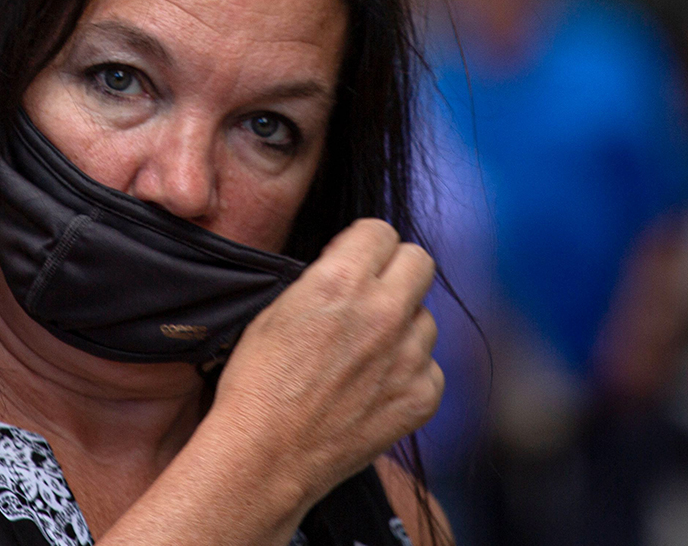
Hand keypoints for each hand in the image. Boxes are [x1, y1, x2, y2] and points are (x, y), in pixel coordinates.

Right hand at [207, 219, 442, 502]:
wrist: (265, 457)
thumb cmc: (258, 383)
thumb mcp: (277, 309)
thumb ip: (325, 279)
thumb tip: (352, 266)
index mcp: (341, 281)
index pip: (382, 231)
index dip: (363, 246)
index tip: (353, 262)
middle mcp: (383, 313)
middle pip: (420, 262)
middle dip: (396, 271)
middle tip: (373, 294)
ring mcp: (409, 357)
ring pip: (426, 318)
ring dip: (402, 327)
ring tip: (364, 353)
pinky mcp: (421, 397)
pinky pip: (430, 367)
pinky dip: (408, 372)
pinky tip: (373, 387)